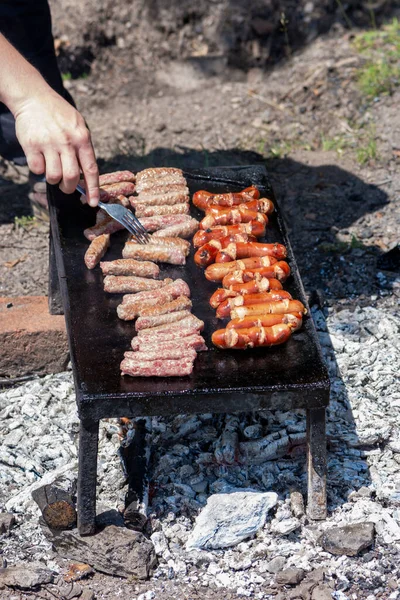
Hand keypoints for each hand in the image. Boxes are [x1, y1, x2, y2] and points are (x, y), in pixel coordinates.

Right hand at [14, 90, 98, 205]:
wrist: (34, 97)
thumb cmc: (59, 115)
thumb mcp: (78, 126)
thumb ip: (83, 149)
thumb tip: (86, 176)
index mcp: (82, 138)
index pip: (91, 170)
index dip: (93, 189)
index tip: (93, 203)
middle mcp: (67, 142)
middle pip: (71, 178)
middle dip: (69, 188)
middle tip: (66, 186)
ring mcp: (48, 143)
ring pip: (53, 177)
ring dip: (53, 179)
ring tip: (52, 170)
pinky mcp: (31, 145)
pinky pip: (36, 169)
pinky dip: (38, 170)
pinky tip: (40, 159)